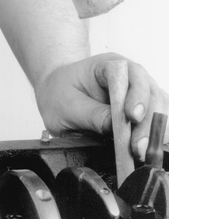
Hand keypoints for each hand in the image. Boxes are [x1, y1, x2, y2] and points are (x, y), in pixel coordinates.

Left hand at [34, 53, 168, 160]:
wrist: (56, 92)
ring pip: (160, 109)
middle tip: (137, 147)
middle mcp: (131, 77)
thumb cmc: (60, 91)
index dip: (137, 95)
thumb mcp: (67, 105)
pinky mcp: (143, 112)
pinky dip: (156, 137)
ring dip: (154, 132)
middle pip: (152, 95)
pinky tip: (150, 151)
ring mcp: (140, 93)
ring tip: (142, 153)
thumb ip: (92, 115)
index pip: (133, 75)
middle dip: (147, 122)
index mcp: (111, 65)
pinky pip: (157, 122)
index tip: (132, 116)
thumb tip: (114, 128)